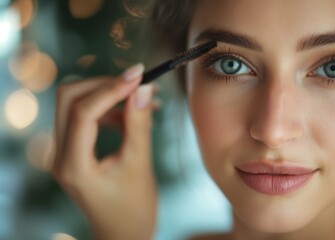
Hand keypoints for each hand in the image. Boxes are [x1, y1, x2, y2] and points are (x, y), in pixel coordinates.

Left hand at [52, 63, 157, 239]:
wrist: (122, 233)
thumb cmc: (134, 208)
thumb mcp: (139, 165)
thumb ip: (139, 124)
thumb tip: (142, 88)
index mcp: (73, 165)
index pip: (84, 112)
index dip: (112, 88)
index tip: (140, 75)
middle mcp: (60, 155)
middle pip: (69, 98)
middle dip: (104, 84)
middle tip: (137, 82)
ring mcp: (63, 152)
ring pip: (74, 103)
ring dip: (106, 93)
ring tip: (141, 98)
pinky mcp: (72, 150)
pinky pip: (83, 116)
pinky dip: (106, 107)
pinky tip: (129, 114)